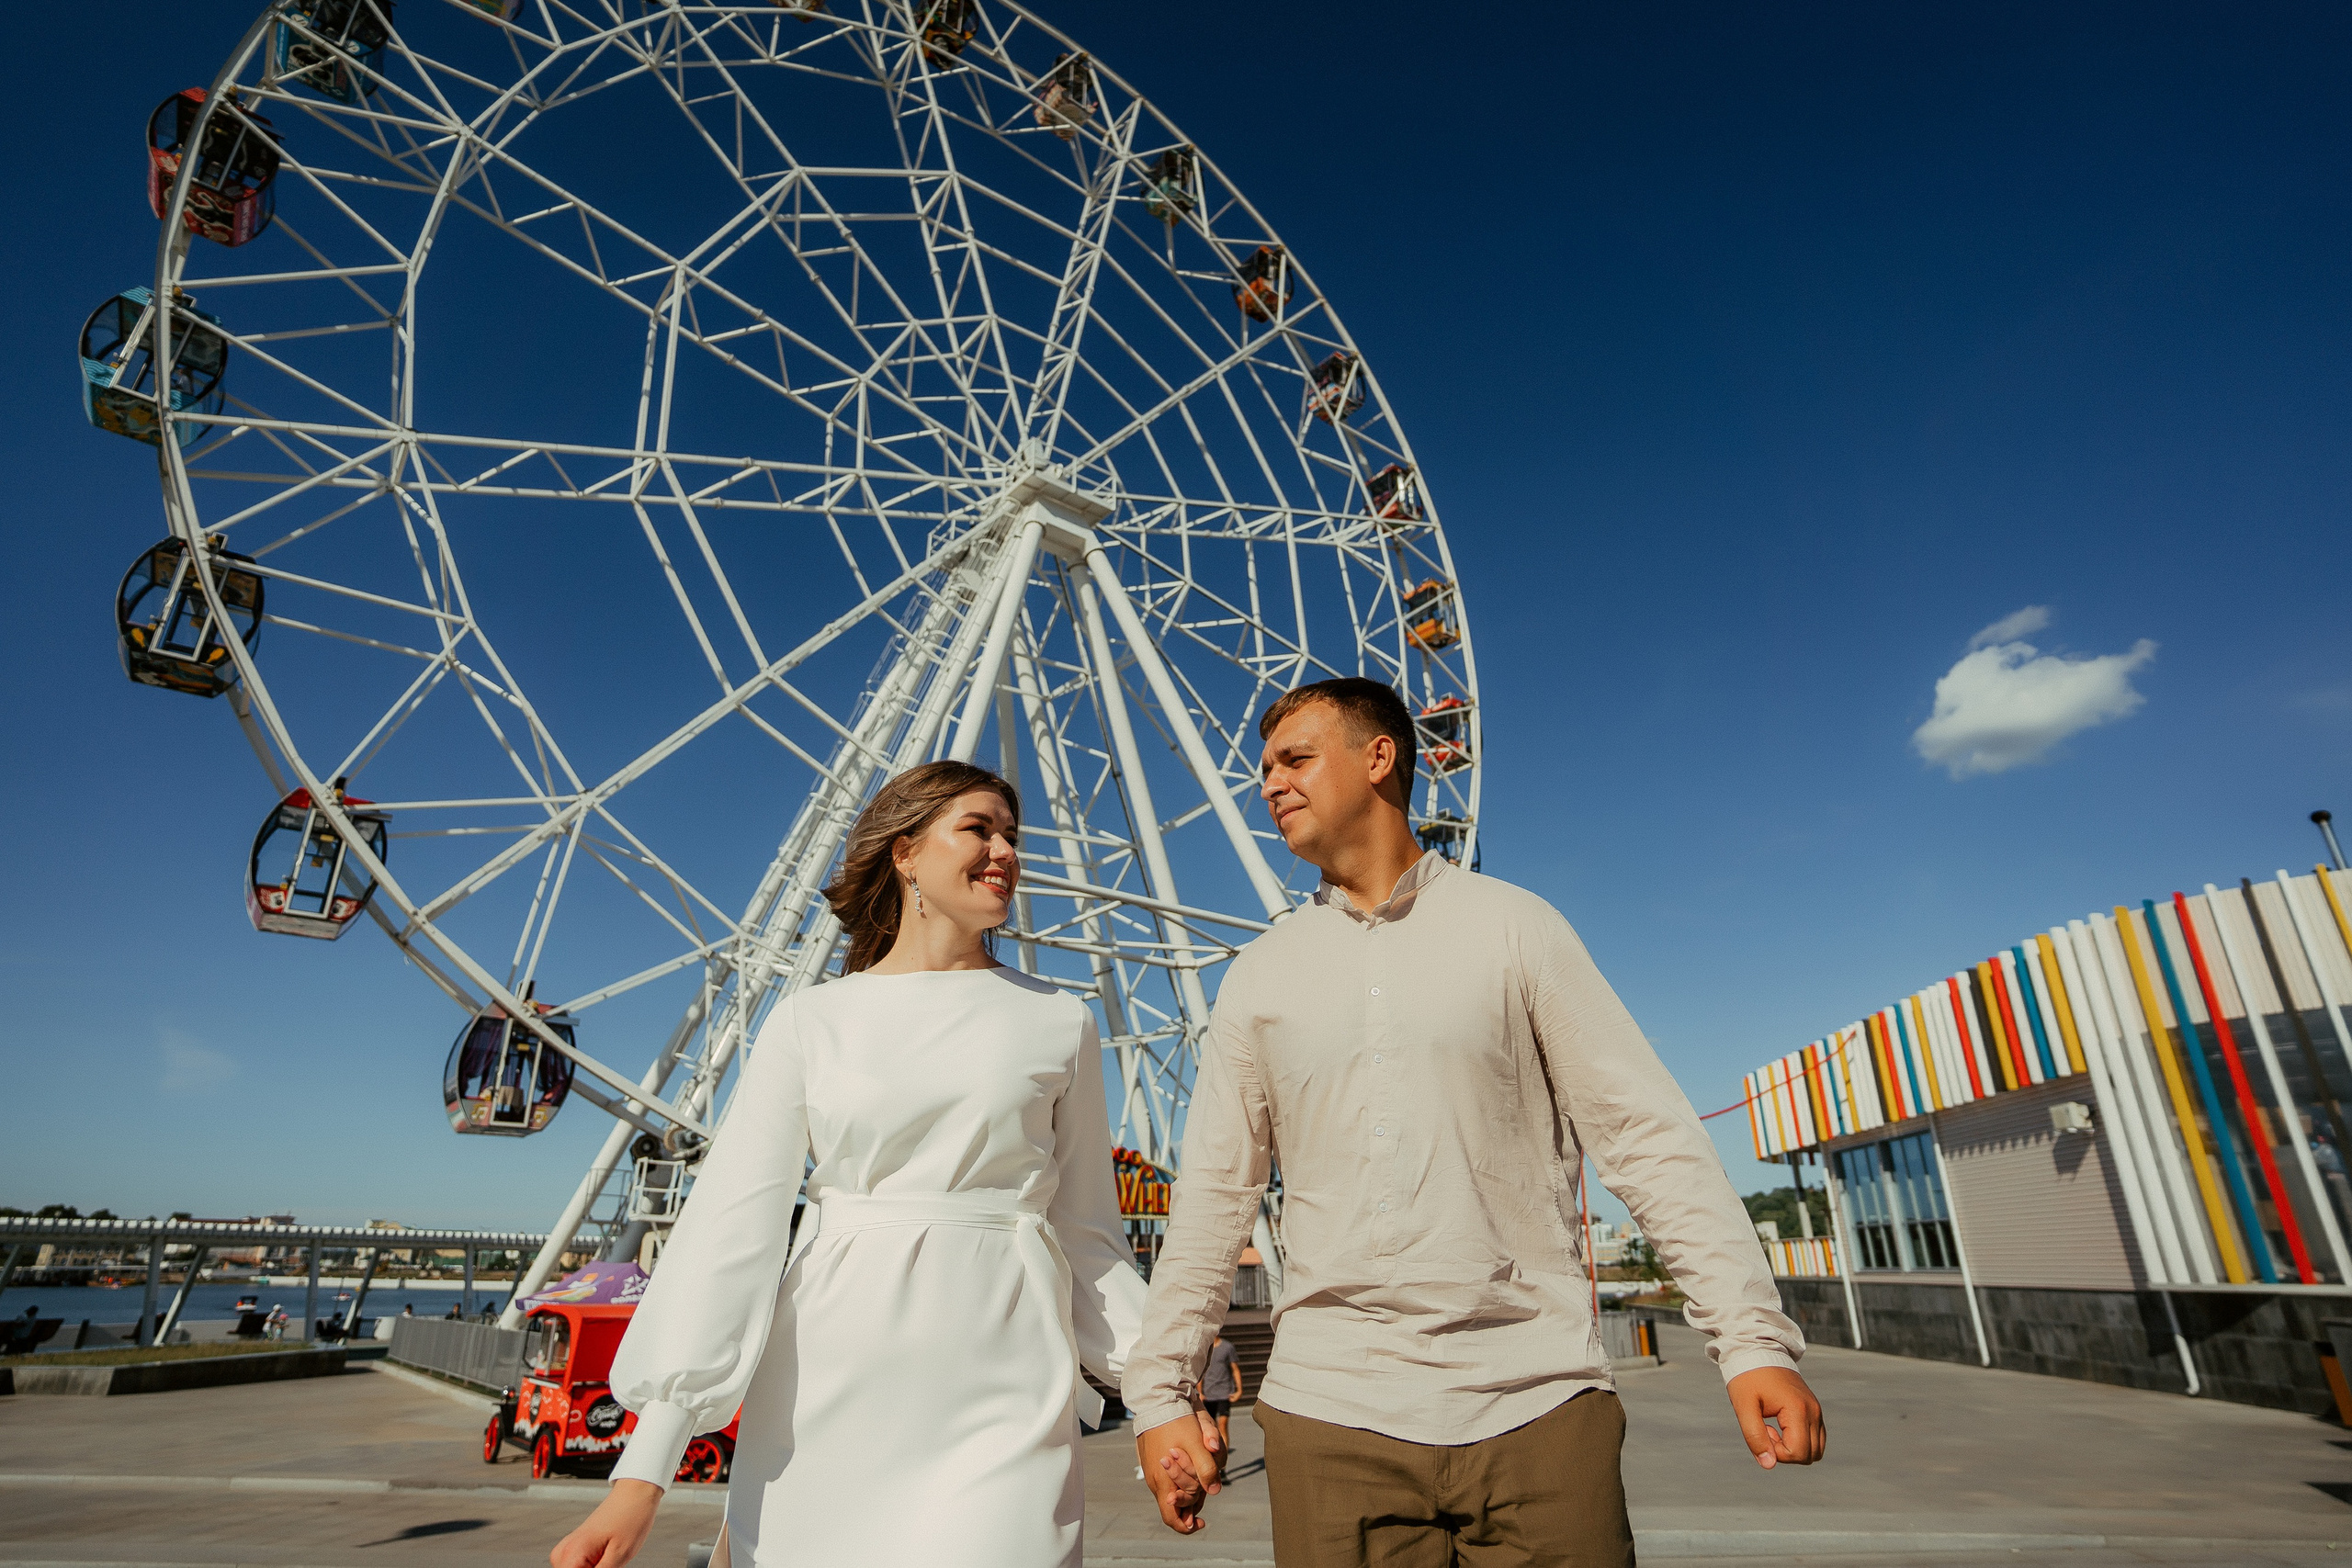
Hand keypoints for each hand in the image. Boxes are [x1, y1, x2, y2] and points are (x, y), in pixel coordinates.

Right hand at [551, 1478, 661, 1567]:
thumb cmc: (631, 1517)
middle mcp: (563, 1552)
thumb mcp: (620, 1556)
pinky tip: (606, 1559)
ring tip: (610, 1557)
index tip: (605, 1566)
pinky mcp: (575, 1548)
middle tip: (611, 1562)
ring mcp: (567, 1549)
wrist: (635, 1494)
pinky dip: (592, 1567)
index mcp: (572, 1553)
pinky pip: (578, 1567)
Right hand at [1135, 1411, 1223, 1533]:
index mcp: (1163, 1482)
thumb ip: (1206, 1469)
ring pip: (1171, 1491)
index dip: (1187, 1527)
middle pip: (1173, 1507)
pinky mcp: (1152, 1462)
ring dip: (1187, 1488)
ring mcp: (1152, 1472)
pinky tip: (1190, 1466)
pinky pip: (1167, 1480)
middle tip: (1206, 1493)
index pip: (1172, 1518)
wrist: (1156, 1401)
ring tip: (1201, 1477)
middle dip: (1191, 1503)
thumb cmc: (1176, 1422)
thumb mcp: (1196, 1444)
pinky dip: (1180, 1479)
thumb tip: (1214, 1491)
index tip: (1201, 1523)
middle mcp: (1155, 1481)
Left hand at [1726, 1366, 1824, 1468]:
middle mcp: (1813, 1411)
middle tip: (1766, 1430)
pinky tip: (1779, 1426)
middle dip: (1785, 1452)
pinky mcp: (1813, 1409)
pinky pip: (1815, 1438)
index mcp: (1798, 1410)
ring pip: (1815, 1450)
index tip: (1762, 1431)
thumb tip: (1769, 1464)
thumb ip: (1754, 1436)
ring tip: (1772, 1428)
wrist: (1757, 1351)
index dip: (1777, 1452)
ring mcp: (1816, 1410)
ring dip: (1793, 1447)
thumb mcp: (1744, 1407)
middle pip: (1809, 1455)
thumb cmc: (1748, 1377)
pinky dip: (1799, 1440)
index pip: (1798, 1453)